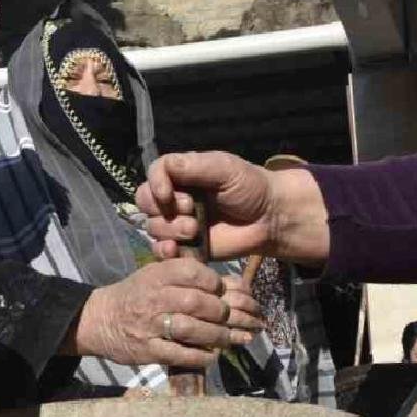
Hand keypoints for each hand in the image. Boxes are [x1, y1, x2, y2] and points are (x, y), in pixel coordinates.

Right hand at [71, 258, 256, 369]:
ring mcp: (150, 326)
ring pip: (192, 330)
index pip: (193, 273)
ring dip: (218, 336)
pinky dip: (201, 357)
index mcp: (157, 276)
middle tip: (233, 317)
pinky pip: (180, 355)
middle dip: (221, 311)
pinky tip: (213, 356)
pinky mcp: (148, 350)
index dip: (215, 282)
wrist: (100, 320)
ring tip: (234, 339)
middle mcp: (154, 299)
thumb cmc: (137, 295)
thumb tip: (235, 285)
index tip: (224, 291)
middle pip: (197, 303)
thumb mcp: (156, 276)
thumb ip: (190, 277)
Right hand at [136, 152, 328, 263]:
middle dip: (162, 208)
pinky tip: (174, 250)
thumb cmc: (250, 187)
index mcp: (183, 176)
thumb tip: (162, 168)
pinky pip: (162, 250)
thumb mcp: (223, 168)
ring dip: (170, 228)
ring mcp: (179, 223)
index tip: (168, 194)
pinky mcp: (186, 247)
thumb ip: (191, 166)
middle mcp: (176, 198)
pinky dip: (163, 250)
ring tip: (195, 230)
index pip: (154, 175)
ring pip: (153, 226)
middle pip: (146, 202)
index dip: (155, 185)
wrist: (270, 219)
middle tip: (190, 210)